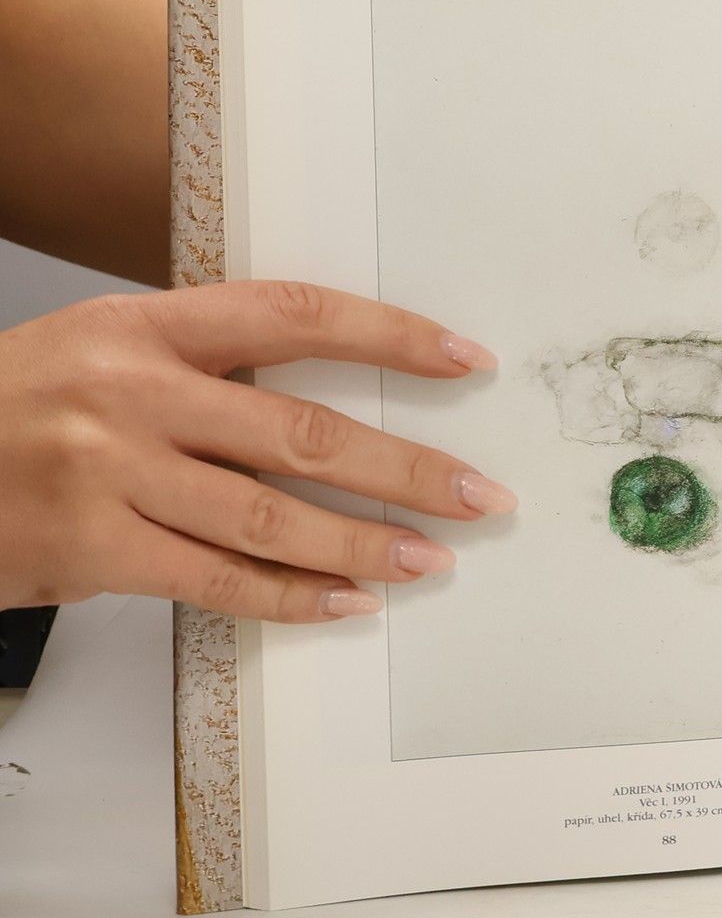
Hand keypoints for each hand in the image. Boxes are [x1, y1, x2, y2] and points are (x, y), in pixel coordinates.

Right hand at [0, 281, 515, 621]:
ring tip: (432, 559)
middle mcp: (131, 392)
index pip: (296, 316)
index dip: (390, 336)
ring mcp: (108, 473)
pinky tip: (350, 602)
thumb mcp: (101, 350)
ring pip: (272, 517)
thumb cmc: (15, 408)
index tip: (464, 359)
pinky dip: (293, 597)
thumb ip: (204, 364)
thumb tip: (329, 397)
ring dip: (365, 544)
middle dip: (407, 469)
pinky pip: (218, 580)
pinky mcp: (91, 549)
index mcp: (145, 325)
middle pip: (303, 432)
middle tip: (479, 494)